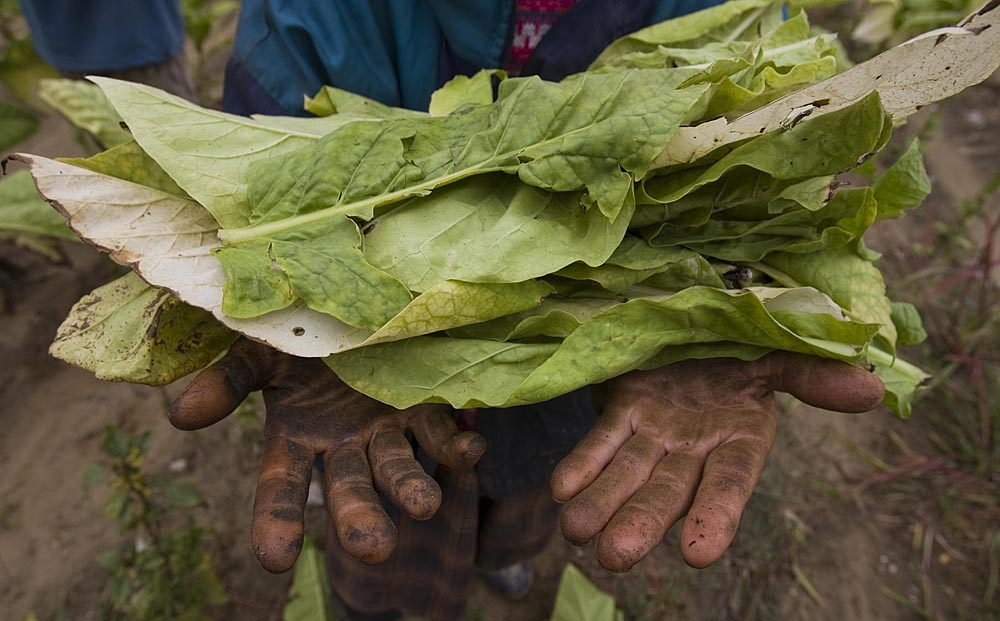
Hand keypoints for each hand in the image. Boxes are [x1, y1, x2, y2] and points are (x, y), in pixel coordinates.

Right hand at [168, 338, 484, 572]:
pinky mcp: (424, 407)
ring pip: (399, 467)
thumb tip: (181, 417)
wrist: (351, 298)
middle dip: (360, 520)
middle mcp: (344, 444)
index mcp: (296, 437)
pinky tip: (471, 448)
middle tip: (374, 547)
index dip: (277, 522)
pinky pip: (441, 433)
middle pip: (350, 490)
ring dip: (413, 488)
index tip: (276, 558)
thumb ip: (228, 382)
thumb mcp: (260, 351)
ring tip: (424, 505)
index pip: (281, 489)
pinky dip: (456, 446)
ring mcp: (387, 429)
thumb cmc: (297, 331)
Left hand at [551, 352, 883, 571]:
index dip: (716, 515)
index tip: (698, 553)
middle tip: (616, 556)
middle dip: (642, 522)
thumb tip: (870, 389)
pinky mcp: (622, 410)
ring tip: (577, 532)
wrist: (698, 325)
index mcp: (740, 439)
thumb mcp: (777, 355)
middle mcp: (694, 447)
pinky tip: (563, 491)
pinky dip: (583, 464)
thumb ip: (812, 376)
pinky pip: (601, 440)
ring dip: (602, 503)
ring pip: (628, 474)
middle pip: (668, 492)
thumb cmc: (744, 348)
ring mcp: (655, 432)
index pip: (730, 484)